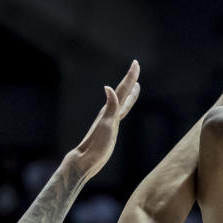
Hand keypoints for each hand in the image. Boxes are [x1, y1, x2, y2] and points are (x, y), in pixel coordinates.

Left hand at [64, 61, 141, 182]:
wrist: (86, 160)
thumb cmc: (96, 145)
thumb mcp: (106, 125)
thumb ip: (110, 107)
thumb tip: (109, 88)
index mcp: (110, 110)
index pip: (122, 90)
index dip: (130, 77)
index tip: (136, 63)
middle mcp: (110, 113)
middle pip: (123, 93)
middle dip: (130, 81)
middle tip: (136, 68)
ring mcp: (110, 121)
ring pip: (122, 102)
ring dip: (129, 93)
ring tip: (135, 86)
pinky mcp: (110, 130)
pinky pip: (120, 113)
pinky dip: (124, 106)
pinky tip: (123, 108)